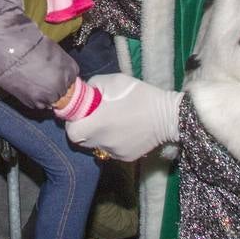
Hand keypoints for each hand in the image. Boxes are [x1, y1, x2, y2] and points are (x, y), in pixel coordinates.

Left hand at [65, 74, 182, 160]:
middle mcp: (103, 141)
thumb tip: (85, 93)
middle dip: (84, 129)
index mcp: (98, 123)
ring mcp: (114, 152)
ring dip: (98, 136)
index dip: (72, 123)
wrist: (168, 115)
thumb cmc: (140, 95)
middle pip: (82, 141)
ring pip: (96, 146)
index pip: (72, 133)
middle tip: (95, 117)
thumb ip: (93, 86)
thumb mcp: (114, 80)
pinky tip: (124, 130)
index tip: (81, 114)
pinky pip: (111, 150)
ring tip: (112, 123)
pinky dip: (113, 142)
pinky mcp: (126, 157)